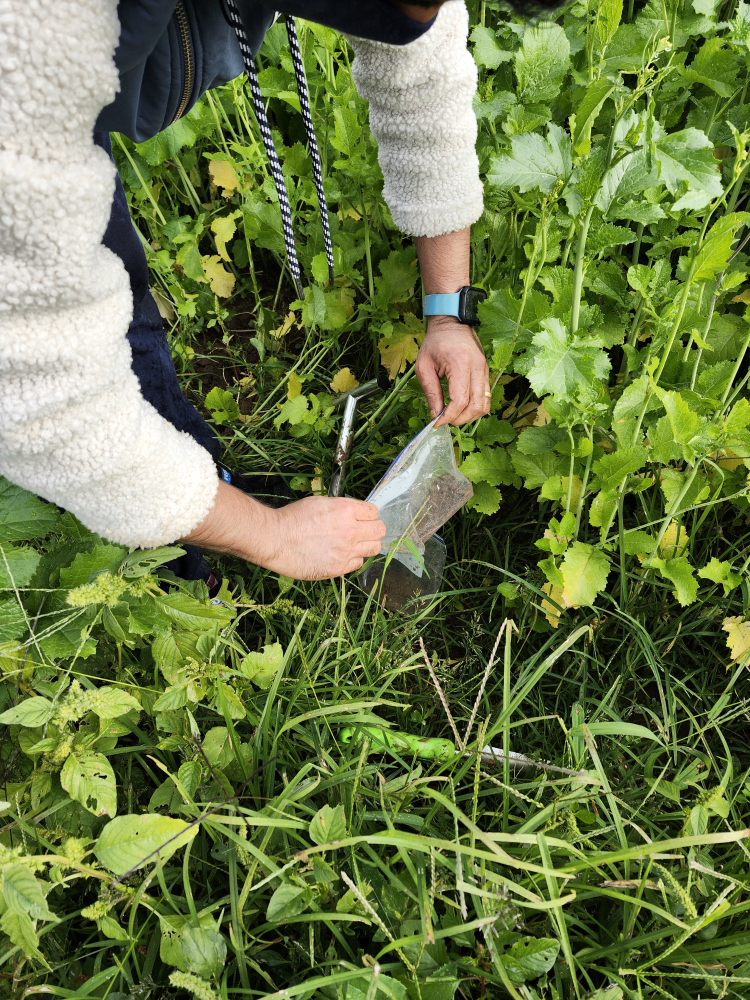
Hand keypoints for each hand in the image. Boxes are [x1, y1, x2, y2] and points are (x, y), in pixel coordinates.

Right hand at [260, 496, 385, 578]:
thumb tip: (352, 514)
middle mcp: (351, 530)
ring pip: (374, 548)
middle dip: (373, 529)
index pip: (374, 512)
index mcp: (346, 510)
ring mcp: (347, 550)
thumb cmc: (292, 518)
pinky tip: (343, 555)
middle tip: (364, 531)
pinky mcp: (339, 567)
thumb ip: (341, 509)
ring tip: (355, 544)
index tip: (363, 517)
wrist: (275, 539)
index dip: (369, 514)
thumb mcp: (320, 503)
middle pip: (380, 530)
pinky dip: (354, 559)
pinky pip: (359, 563)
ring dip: (367, 544)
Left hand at [414, 316, 490, 426]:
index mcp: (460, 364)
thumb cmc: (435, 343)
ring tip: (453, 416)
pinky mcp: (487, 373)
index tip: (436, 422)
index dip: (448, 416)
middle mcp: (477, 368)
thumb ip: (431, 392)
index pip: (460, 400)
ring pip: (484, 405)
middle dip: (459, 419)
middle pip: (475, 406)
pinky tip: (462, 408)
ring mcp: (485, 370)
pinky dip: (475, 408)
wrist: (452, 324)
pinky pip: (486, 398)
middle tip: (444, 421)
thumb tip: (435, 415)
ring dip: (469, 416)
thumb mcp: (423, 366)